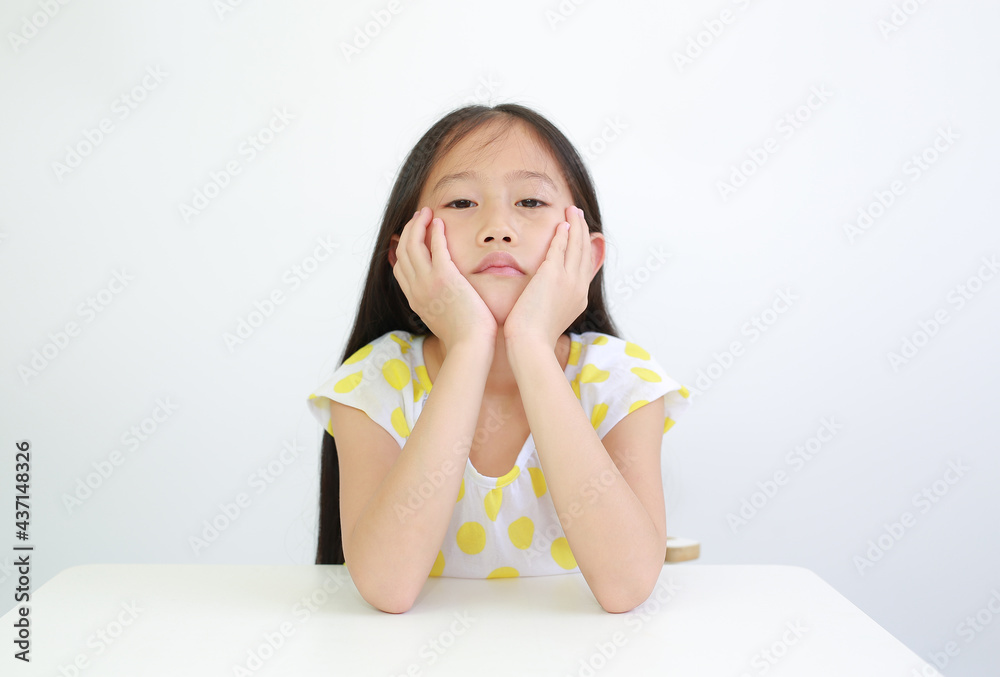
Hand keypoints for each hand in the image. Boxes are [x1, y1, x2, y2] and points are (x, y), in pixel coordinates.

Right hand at [392, 207, 497, 350]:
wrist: (470, 346)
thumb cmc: (464, 338)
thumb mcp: (442, 322)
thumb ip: (438, 307)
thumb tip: (444, 302)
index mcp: (415, 300)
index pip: (399, 269)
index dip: (401, 249)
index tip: (410, 236)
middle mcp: (416, 289)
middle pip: (402, 252)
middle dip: (408, 230)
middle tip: (418, 217)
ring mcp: (427, 283)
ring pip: (412, 245)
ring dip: (418, 224)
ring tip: (426, 212)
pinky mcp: (444, 277)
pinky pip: (435, 247)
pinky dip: (435, 231)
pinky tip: (439, 222)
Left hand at [503, 206, 593, 350]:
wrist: (530, 346)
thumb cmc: (532, 339)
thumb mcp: (549, 320)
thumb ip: (551, 306)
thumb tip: (544, 301)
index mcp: (578, 299)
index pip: (585, 267)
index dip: (584, 249)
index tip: (581, 236)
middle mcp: (578, 288)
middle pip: (585, 252)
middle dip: (583, 231)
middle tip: (579, 215)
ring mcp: (568, 281)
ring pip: (576, 246)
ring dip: (575, 225)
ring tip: (572, 210)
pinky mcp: (553, 275)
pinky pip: (561, 248)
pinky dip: (563, 234)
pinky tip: (561, 223)